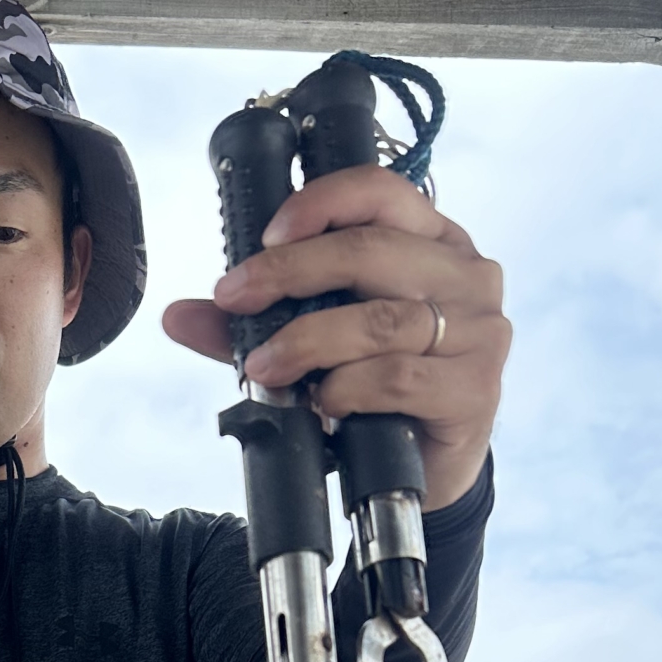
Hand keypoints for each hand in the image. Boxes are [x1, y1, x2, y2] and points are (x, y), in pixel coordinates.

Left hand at [163, 165, 507, 514]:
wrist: (428, 471)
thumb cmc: (381, 392)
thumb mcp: (320, 344)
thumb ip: (258, 323)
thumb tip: (181, 316)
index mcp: (434, 241)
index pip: (380, 191)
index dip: (319, 205)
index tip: (265, 237)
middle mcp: (467, 275)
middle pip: (371, 250)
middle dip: (290, 271)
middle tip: (236, 298)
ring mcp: (480, 331)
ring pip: (381, 319)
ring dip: (308, 340)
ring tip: (265, 365)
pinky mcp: (476, 389)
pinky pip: (398, 377)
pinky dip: (348, 388)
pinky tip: (323, 402)